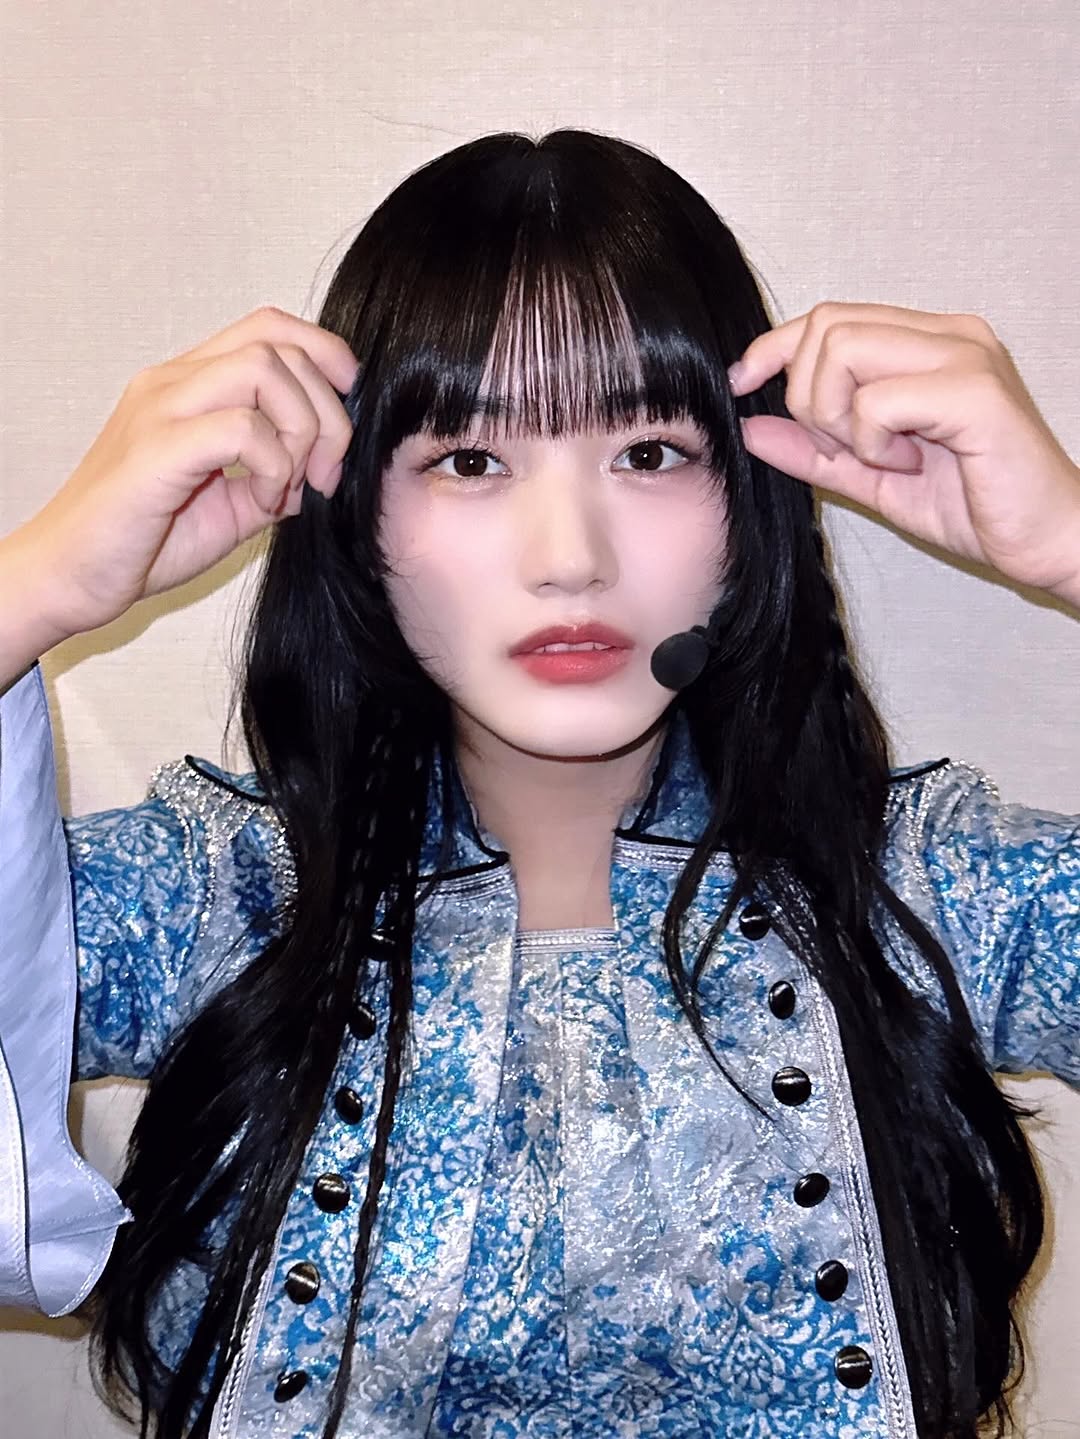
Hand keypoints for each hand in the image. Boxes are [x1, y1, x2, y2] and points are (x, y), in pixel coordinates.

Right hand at [16, 306, 358, 640]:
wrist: (70, 579)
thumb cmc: (140, 543)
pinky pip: (242, 428)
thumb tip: (321, 473)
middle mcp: (172, 382)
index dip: (325, 358)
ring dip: (302, 432)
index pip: (269, 327)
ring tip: (292, 487)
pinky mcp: (155, 450)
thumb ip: (274, 480)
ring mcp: (160, 409)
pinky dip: (273, 467)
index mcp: (188, 385)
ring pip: (264, 369)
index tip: (341, 423)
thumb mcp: (229, 507)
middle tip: (326, 474)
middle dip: (328, 409)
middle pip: (278, 342)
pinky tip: (263, 503)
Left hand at [727, 302, 1079, 603]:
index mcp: (928, 343)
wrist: (1045, 542)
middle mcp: (949, 334)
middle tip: (847, 448)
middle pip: (827, 326)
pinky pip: (879, 400)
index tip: (742, 386)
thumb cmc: (975, 507)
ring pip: (844, 351)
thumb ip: (815, 450)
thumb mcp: (872, 477)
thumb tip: (751, 426)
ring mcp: (966, 355)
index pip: (829, 317)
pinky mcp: (976, 391)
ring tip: (884, 457)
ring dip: (840, 418)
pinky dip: (873, 441)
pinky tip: (909, 465)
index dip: (774, 348)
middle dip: (810, 397)